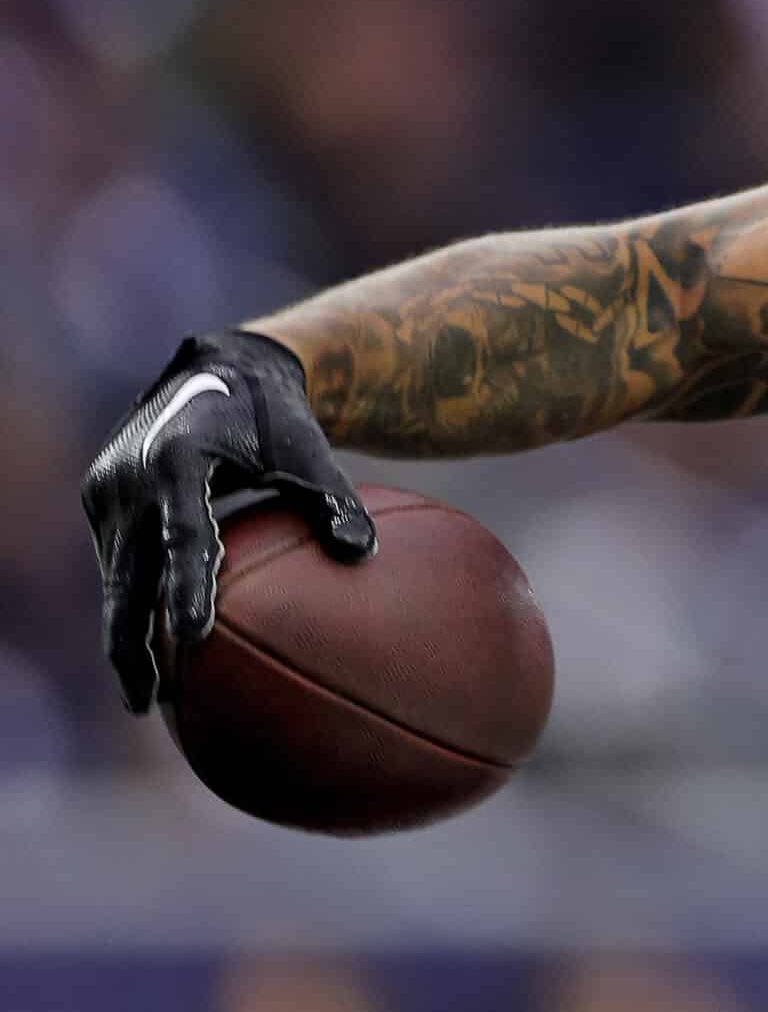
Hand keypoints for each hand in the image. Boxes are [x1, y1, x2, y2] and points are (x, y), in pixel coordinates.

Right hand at [80, 331, 377, 712]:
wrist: (217, 366)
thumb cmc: (275, 414)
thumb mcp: (310, 448)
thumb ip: (333, 500)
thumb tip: (364, 555)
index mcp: (180, 457)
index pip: (183, 534)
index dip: (188, 586)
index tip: (195, 637)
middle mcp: (132, 476)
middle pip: (127, 575)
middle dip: (131, 642)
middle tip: (151, 701)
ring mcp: (108, 489)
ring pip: (116, 577)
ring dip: (127, 631)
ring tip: (149, 693)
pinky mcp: (101, 498)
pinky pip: (116, 561)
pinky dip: (131, 602)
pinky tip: (150, 648)